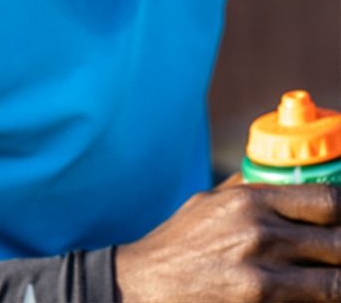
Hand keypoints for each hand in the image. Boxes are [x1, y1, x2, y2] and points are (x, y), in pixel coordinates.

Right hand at [116, 179, 340, 301]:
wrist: (145, 286)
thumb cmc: (179, 243)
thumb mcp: (209, 202)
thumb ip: (248, 189)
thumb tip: (283, 175)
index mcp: (250, 200)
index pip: (327, 198)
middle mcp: (261, 234)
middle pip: (339, 241)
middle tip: (338, 250)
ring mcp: (262, 275)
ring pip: (335, 283)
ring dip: (338, 279)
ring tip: (331, 275)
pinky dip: (321, 300)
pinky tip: (316, 295)